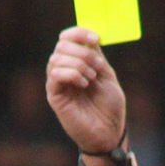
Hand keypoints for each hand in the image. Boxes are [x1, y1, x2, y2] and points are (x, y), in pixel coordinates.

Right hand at [46, 27, 127, 155]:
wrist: (109, 133)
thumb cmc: (110, 108)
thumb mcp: (107, 75)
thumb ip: (97, 56)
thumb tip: (90, 36)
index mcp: (77, 62)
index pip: (68, 38)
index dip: (79, 32)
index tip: (96, 38)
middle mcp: (65, 70)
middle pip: (62, 45)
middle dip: (82, 51)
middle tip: (97, 67)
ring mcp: (58, 83)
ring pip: (56, 57)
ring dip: (78, 63)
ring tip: (91, 78)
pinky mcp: (54, 96)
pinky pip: (54, 75)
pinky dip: (71, 73)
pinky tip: (83, 84)